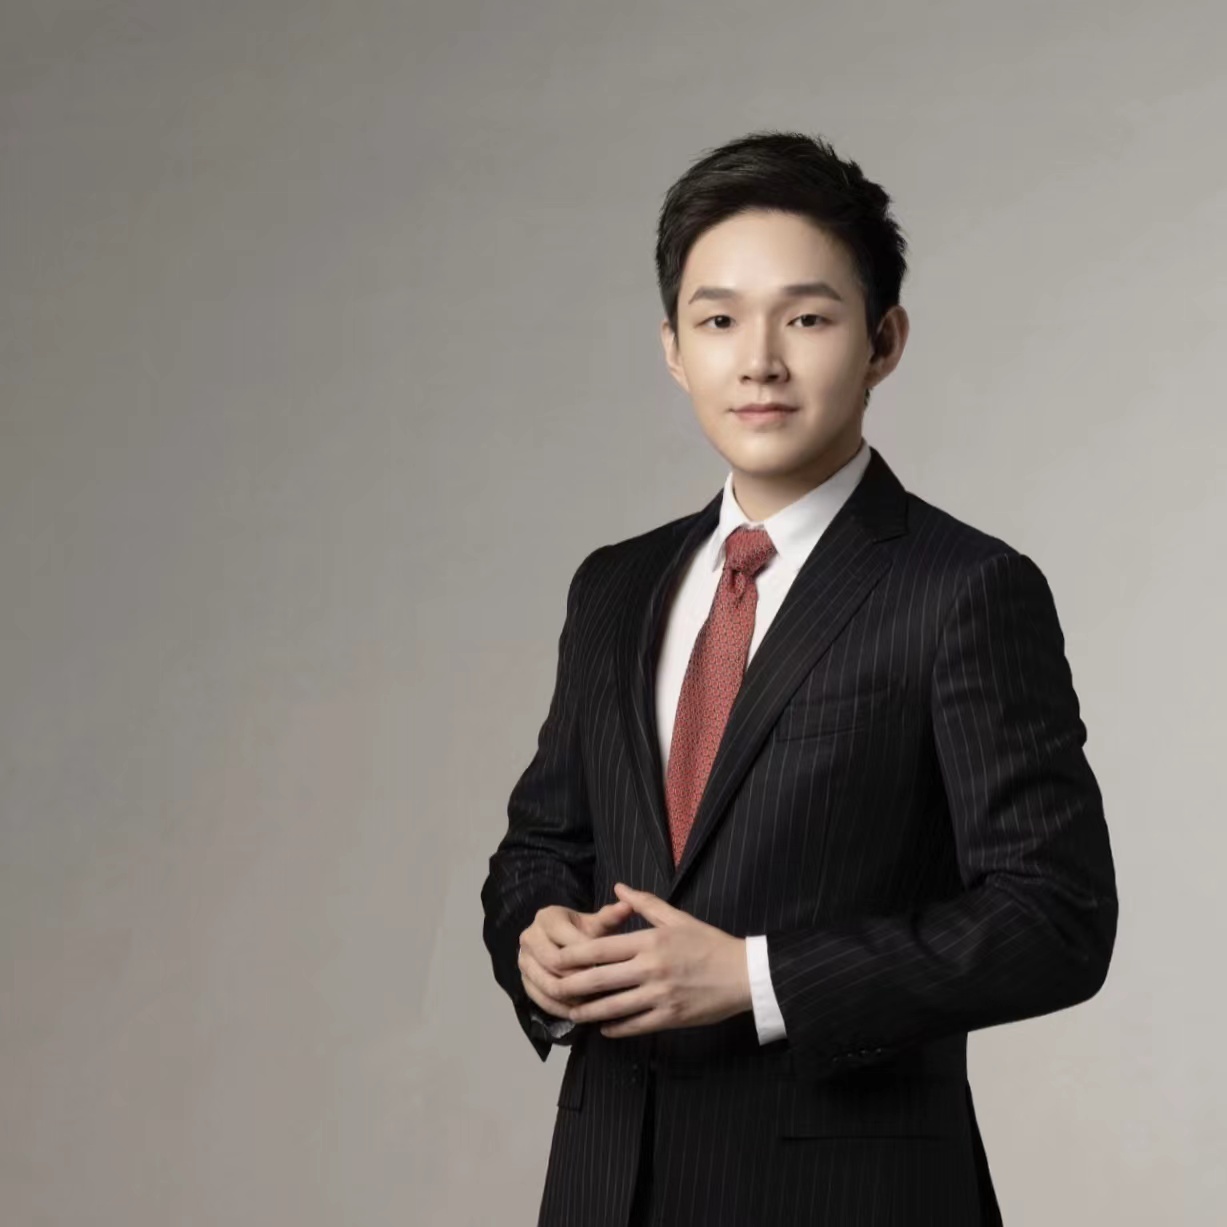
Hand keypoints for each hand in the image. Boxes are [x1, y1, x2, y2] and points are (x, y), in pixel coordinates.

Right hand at [518, 899, 634, 1021]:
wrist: (557, 939)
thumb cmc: (582, 931)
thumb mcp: (595, 922)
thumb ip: (610, 917)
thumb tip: (628, 906)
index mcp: (547, 918)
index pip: (570, 942)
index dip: (591, 957)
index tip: (613, 968)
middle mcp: (529, 936)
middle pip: (554, 964)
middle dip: (580, 978)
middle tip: (604, 989)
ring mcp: (522, 959)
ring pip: (546, 984)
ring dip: (571, 997)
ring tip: (594, 1004)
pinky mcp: (523, 979)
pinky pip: (540, 999)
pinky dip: (560, 1008)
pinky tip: (579, 1013)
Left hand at [550, 882, 751, 1037]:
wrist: (744, 974)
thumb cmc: (709, 943)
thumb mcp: (677, 917)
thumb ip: (645, 903)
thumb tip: (618, 888)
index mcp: (650, 941)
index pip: (602, 949)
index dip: (575, 956)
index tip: (557, 960)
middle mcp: (651, 969)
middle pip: (601, 980)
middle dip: (573, 987)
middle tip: (554, 989)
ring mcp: (660, 995)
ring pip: (614, 1008)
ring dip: (589, 1012)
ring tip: (573, 1013)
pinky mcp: (670, 1017)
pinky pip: (635, 1026)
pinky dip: (616, 1028)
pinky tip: (604, 1028)